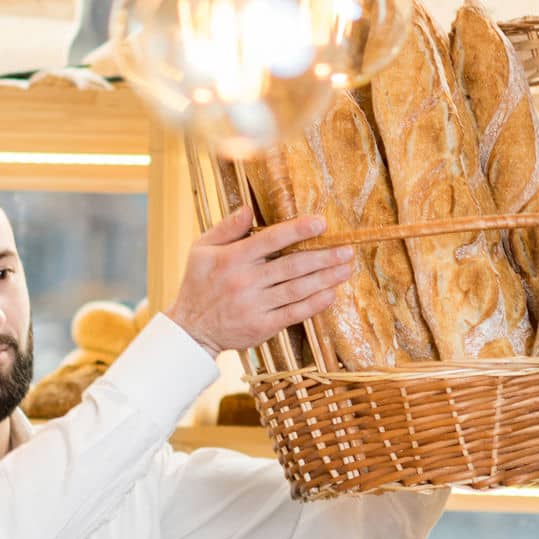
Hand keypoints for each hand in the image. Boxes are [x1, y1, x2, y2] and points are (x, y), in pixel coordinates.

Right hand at [163, 203, 356, 357]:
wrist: (190, 329)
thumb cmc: (197, 284)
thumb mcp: (201, 249)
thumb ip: (226, 228)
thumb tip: (249, 209)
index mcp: (232, 258)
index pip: (270, 239)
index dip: (298, 230)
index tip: (321, 223)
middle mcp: (245, 280)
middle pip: (292, 265)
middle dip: (323, 256)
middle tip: (347, 249)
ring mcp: (254, 305)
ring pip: (297, 289)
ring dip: (325, 278)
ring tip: (346, 268)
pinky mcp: (261, 326)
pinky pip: (293, 313)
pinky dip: (314, 304)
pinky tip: (331, 294)